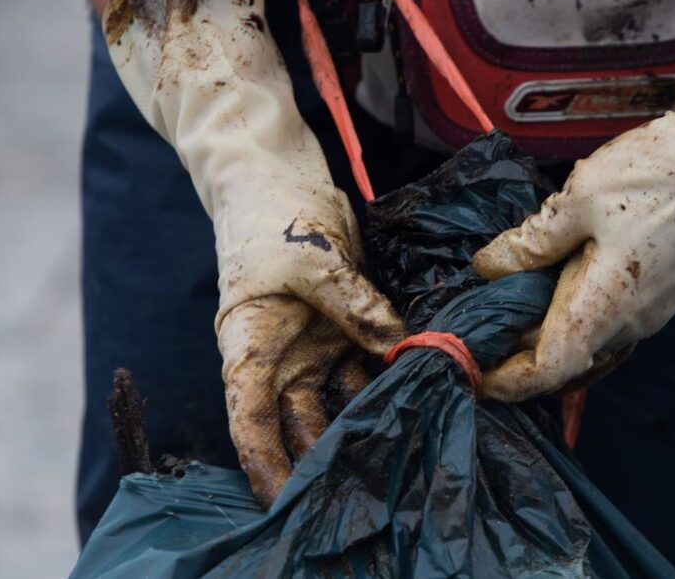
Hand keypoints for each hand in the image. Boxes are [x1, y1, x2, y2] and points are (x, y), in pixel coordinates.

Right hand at [102, 0, 403, 505]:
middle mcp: (278, 356)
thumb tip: (403, 348)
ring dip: (370, 419)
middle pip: (300, 422)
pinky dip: (390, 377)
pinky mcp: (343, 323)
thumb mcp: (312, 260)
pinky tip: (426, 393)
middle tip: (374, 486)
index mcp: (249, 347)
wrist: (273, 169)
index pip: (250, 421)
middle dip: (330, 456)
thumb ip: (357, 308)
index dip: (267, 467)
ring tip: (410, 445)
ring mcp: (312, 341)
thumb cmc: (269, 212)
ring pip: (339, 398)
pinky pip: (367, 361)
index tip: (290, 504)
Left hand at [472, 0, 674, 401]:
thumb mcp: (580, 198)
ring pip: (588, 344)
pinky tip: (547, 294)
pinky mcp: (660, 294)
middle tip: (475, 341)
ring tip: (503, 319)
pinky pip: (606, 324)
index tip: (471, 375)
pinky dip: (571, 322)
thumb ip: (532, 240)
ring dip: (545, 341)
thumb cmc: (657, 173)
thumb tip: (489, 266)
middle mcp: (632, 322)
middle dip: (518, 359)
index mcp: (607, 306)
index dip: (507, 381)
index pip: (549, 369)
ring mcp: (651, 311)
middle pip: (566, 361)